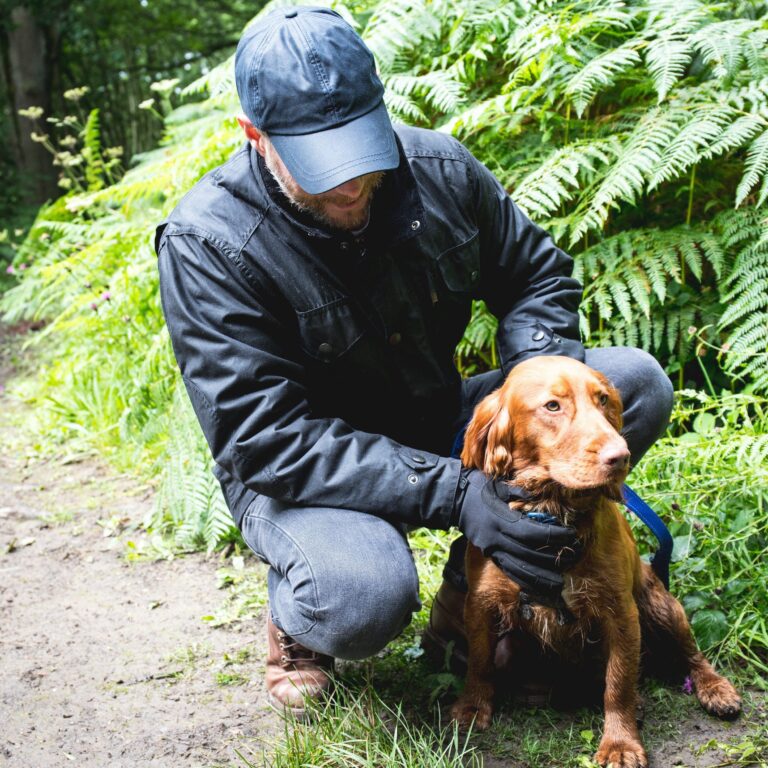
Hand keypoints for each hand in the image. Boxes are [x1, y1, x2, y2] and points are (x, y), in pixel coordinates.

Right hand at [452, 468, 580, 603]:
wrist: (453, 500)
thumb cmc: (477, 488)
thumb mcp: (497, 485)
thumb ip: (519, 491)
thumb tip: (540, 496)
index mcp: (500, 520)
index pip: (533, 534)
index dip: (555, 537)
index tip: (572, 536)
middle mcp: (496, 539)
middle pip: (529, 555)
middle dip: (553, 560)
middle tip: (573, 558)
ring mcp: (491, 549)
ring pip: (518, 570)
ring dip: (540, 579)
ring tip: (559, 584)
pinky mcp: (489, 555)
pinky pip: (508, 572)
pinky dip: (524, 582)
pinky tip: (537, 588)